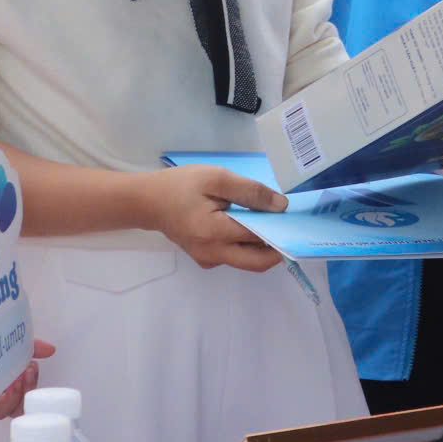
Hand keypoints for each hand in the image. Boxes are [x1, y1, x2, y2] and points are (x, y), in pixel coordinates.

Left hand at [0, 339, 57, 419]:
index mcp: (6, 385)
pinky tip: (2, 387)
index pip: (24, 397)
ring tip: (16, 379)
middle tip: (26, 373)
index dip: (30, 387)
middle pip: (16, 410)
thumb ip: (31, 347)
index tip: (32, 367)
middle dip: (26, 392)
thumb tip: (50, 350)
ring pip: (2, 413)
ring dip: (13, 397)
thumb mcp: (10, 344)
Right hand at [145, 164, 286, 272]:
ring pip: (247, 260)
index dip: (280, 229)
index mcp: (215, 233)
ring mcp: (209, 261)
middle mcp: (213, 255)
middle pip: (258, 262)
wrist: (148, 201)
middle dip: (277, 247)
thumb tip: (281, 207)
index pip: (259, 238)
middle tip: (286, 225)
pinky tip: (247, 224)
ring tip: (268, 220)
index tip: (294, 218)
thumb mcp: (216, 178)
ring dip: (262, 245)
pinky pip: (235, 256)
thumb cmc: (181, 186)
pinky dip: (247, 244)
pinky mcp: (206, 259)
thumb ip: (250, 192)